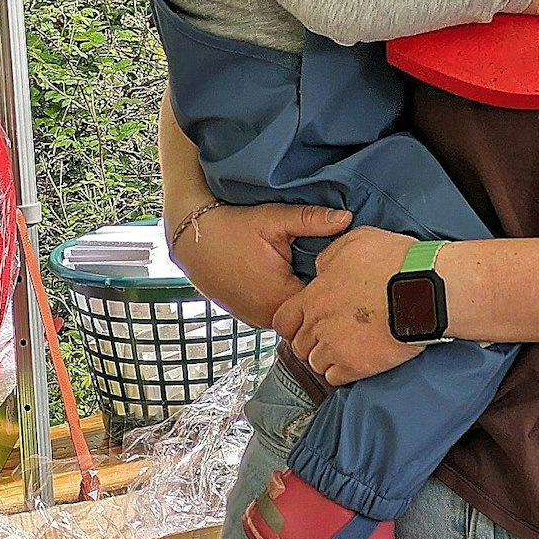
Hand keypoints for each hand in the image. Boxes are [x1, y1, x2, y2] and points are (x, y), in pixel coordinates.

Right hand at [172, 203, 350, 328]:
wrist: (191, 238)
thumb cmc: (231, 227)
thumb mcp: (273, 219)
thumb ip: (312, 220)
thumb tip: (347, 218)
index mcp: (279, 298)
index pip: (324, 301)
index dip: (337, 283)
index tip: (345, 265)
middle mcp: (267, 317)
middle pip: (310, 311)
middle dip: (322, 291)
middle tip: (331, 265)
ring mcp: (256, 320)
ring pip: (293, 313)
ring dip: (302, 295)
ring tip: (308, 269)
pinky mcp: (248, 317)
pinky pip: (277, 312)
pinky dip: (285, 298)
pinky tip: (288, 276)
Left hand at [273, 226, 422, 385]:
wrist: (425, 289)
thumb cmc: (395, 262)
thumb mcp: (356, 241)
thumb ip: (330, 256)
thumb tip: (321, 268)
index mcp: (315, 296)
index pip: (284, 319)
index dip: (293, 323)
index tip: (306, 323)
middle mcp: (319, 325)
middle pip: (300, 345)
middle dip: (313, 341)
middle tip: (333, 335)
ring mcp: (336, 348)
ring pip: (316, 363)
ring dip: (328, 358)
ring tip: (348, 348)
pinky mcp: (356, 366)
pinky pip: (335, 378)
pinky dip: (342, 372)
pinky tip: (356, 361)